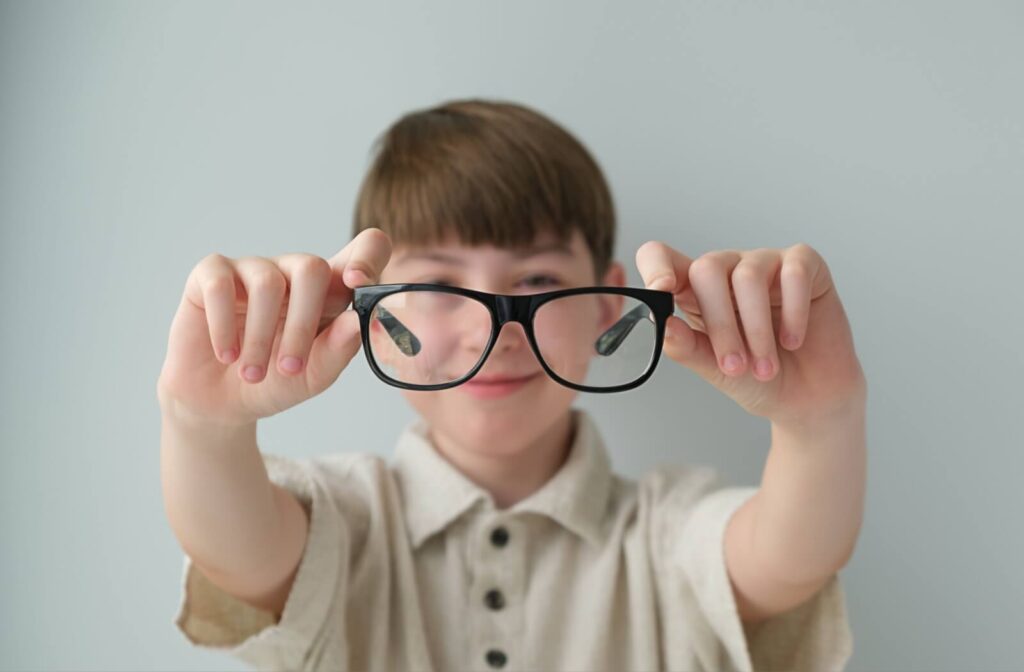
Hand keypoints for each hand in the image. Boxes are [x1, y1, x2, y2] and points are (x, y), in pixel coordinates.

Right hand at [156, 228, 392, 426]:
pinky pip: (220, 286)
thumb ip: (338, 350)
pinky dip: (224, 327)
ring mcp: (253, 269)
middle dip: (302, 324)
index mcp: (330, 291)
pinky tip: (227, 354)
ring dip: (260, 337)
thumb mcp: (313, 376)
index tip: (358, 284)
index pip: (366, 248)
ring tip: (252, 374)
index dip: (368, 257)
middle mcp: (293, 272)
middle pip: (311, 267)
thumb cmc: (274, 382)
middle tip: (290, 368)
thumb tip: (356, 322)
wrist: (220, 402)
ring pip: (267, 283)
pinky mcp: (211, 273)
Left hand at [635, 242, 865, 424]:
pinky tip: (793, 340)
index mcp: (694, 291)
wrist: (808, 399)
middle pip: (707, 268)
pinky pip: (794, 273)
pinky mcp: (804, 265)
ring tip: (764, 368)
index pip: (661, 257)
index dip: (656, 265)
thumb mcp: (716, 370)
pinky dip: (793, 312)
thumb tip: (662, 325)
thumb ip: (687, 348)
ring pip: (748, 277)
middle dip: (719, 323)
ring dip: (756, 330)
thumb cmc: (757, 379)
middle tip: (734, 366)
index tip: (661, 292)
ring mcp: (765, 264)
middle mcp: (727, 270)